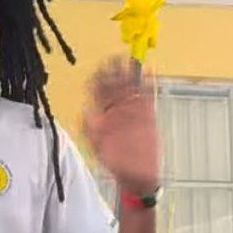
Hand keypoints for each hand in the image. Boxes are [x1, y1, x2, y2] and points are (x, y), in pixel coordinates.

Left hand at [83, 59, 159, 197]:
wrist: (136, 176)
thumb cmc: (115, 163)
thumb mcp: (96, 146)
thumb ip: (90, 129)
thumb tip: (84, 112)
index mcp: (103, 116)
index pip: (99, 92)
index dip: (98, 79)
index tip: (98, 67)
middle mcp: (117, 111)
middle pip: (115, 85)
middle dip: (114, 71)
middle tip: (115, 57)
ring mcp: (132, 112)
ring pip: (131, 87)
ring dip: (131, 73)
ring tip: (131, 58)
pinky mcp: (147, 116)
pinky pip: (148, 96)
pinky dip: (149, 84)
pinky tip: (149, 71)